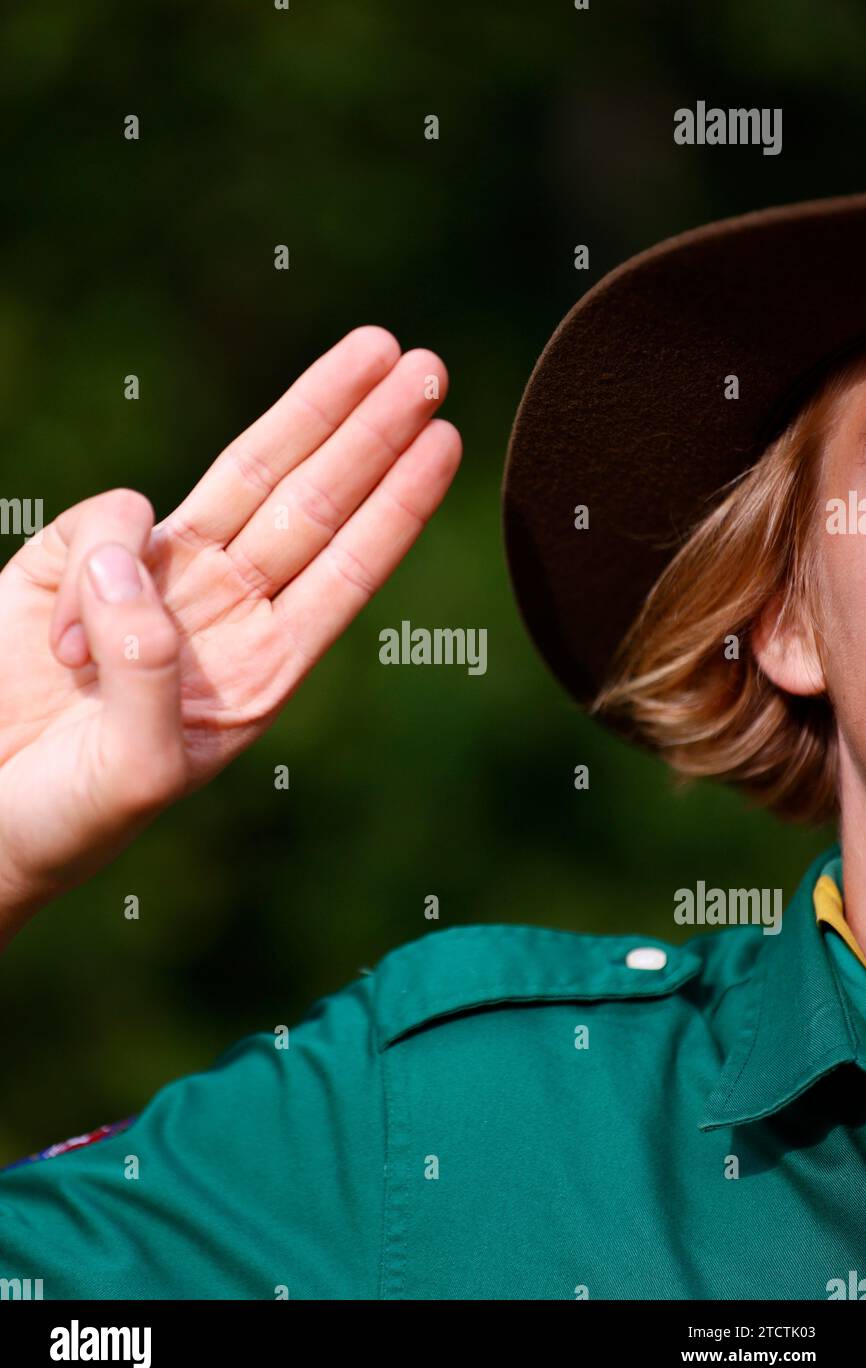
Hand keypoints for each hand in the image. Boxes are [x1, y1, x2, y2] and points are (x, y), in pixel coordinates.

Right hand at [0, 327, 460, 938]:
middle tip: (428, 367)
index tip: (444, 440)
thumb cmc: (63, 819)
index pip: (344, 571)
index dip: (396, 506)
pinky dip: (99, 555)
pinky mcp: (75, 561)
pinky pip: (110, 517)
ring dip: (313, 411)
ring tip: (377, 349)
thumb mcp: (132, 773)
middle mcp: (222, 615)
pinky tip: (64, 643)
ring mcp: (151, 581)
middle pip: (313, 503)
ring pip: (244, 476)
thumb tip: (136, 558)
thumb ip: (149, 674)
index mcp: (259, 670)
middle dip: (371, 433)